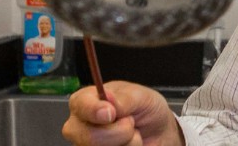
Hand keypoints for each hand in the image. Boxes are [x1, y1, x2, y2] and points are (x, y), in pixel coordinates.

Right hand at [63, 81, 183, 145]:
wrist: (158, 131)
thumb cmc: (145, 109)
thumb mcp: (141, 96)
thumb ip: (123, 99)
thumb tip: (108, 99)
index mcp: (85, 100)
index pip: (80, 105)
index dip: (94, 110)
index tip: (111, 114)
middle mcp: (79, 125)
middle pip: (90, 136)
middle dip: (120, 131)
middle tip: (130, 122)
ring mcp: (85, 144)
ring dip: (128, 143)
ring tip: (131, 133)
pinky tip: (129, 144)